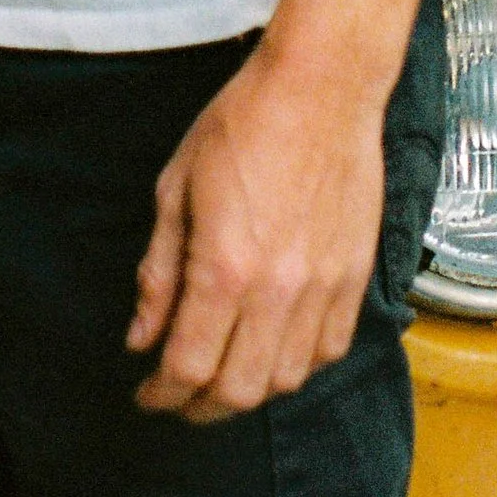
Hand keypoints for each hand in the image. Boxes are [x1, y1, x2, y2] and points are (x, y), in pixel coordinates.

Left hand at [127, 34, 388, 423]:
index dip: (161, 394)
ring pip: (287, 380)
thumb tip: (140, 336)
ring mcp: (323, 287)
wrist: (320, 88)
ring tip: (222, 377)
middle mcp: (277, 290)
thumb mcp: (175, 189)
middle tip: (177, 397)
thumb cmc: (242, 124)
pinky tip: (274, 352)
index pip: (188, 365)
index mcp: (224, 267)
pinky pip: (330, 350)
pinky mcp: (356, 276)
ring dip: (249, 392)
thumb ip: (159, 272)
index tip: (146, 395)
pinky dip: (299, 367)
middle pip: (238, 390)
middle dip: (198, 407)